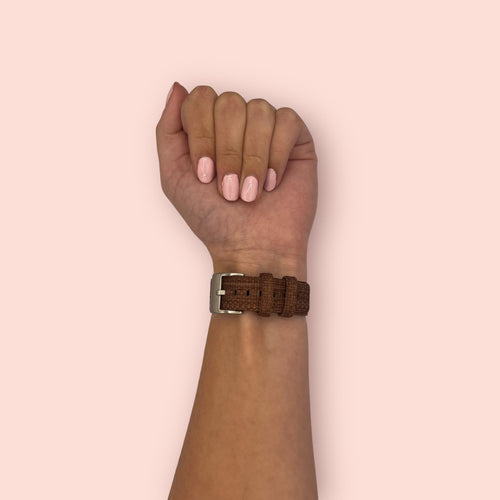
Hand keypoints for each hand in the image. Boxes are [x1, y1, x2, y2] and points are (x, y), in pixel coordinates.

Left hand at [155, 82, 317, 279]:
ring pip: (258, 110)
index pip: (200, 99)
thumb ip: (168, 130)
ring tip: (250, 191)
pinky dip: (276, 155)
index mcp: (207, 129)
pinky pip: (287, 120)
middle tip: (228, 189)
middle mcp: (237, 124)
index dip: (202, 136)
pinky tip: (272, 182)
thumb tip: (178, 88)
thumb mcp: (173, 176)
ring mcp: (266, 130)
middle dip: (227, 151)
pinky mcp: (296, 139)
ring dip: (252, 158)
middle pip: (229, 102)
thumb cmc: (213, 220)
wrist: (251, 247)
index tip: (205, 176)